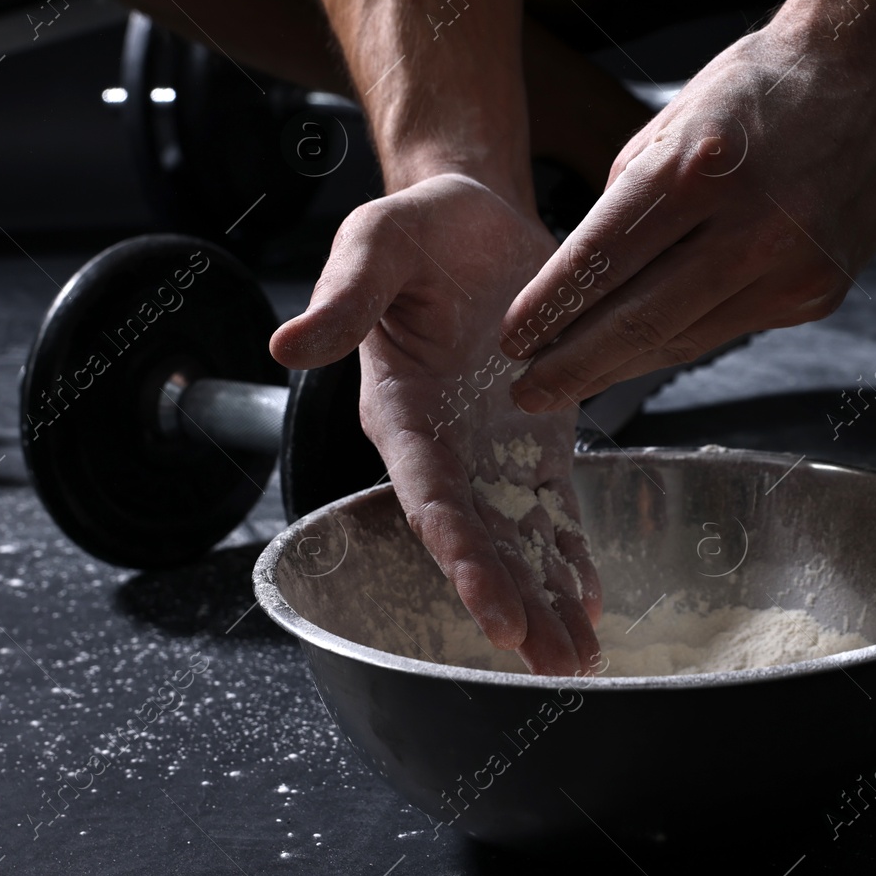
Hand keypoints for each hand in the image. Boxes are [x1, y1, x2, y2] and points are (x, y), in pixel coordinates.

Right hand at [270, 174, 601, 675]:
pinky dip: (570, 554)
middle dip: (512, 602)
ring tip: (578, 659)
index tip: (493, 611)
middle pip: (477, 540)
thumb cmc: (416, 228)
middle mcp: (443, 445)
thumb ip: (344, 297)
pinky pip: (553, 507)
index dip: (462, 557)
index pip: (430, 498)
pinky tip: (589, 601)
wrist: (471, 214)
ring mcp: (491, 446)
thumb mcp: (375, 241)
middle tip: (551, 661)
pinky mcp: (534, 436)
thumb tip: (286, 347)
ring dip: (545, 597)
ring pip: (518, 538)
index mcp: (400, 409)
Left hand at [499, 28, 875, 408]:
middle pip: (638, 322)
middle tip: (526, 390)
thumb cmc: (753, 92)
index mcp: (697, 169)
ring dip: (617, 367)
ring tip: (569, 382)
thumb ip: (623, 207)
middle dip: (572, 365)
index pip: (601, 260)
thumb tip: (577, 286)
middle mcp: (750, 226)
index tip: (511, 341)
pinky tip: (637, 354)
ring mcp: (791, 268)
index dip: (549, 309)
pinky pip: (726, 330)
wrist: (864, 77)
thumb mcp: (667, 126)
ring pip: (681, 340)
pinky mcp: (816, 294)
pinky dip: (676, 341)